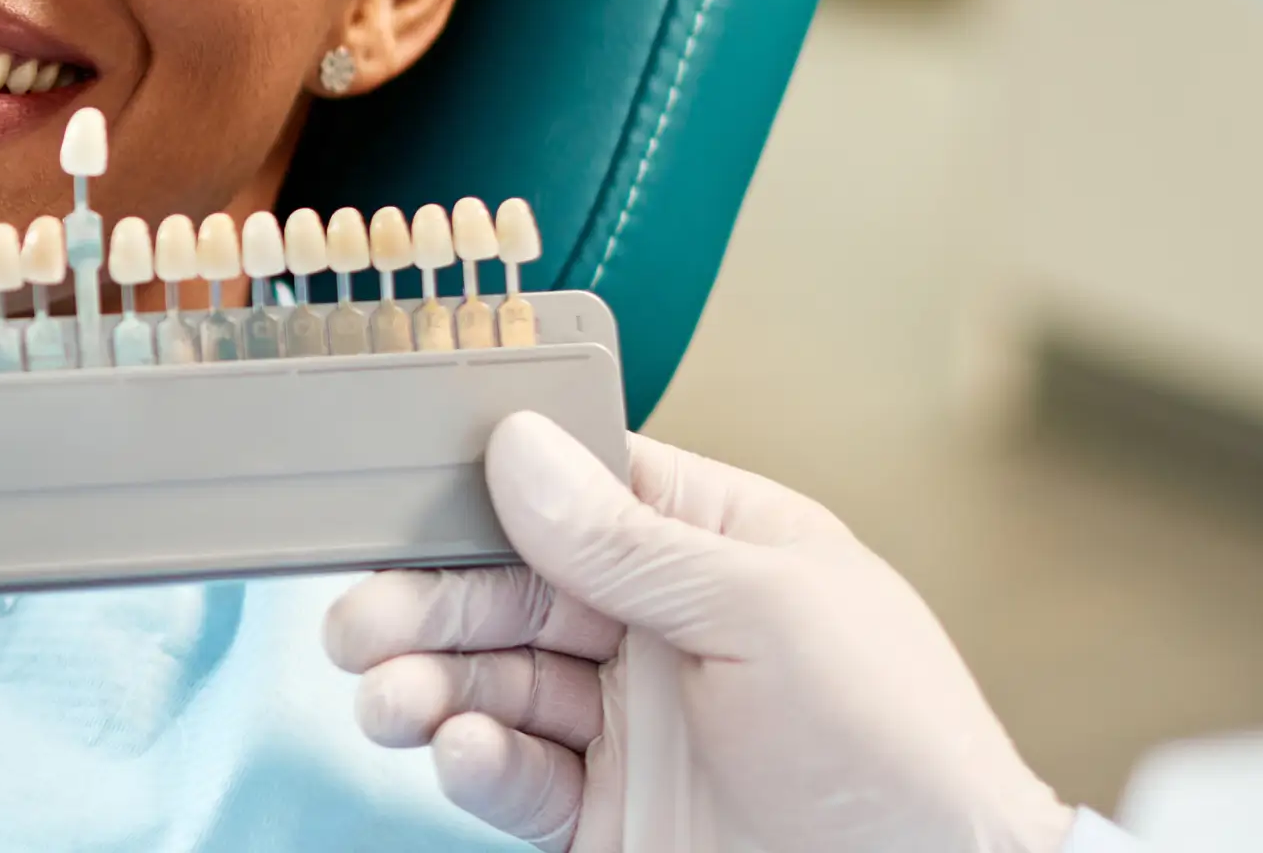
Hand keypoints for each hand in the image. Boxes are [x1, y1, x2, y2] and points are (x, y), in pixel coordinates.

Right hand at [323, 413, 1075, 852]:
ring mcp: (632, 729)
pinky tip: (460, 750)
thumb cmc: (902, 750)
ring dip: (428, 683)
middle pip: (509, 590)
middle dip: (427, 601)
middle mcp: (662, 631)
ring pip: (492, 683)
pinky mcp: (609, 817)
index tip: (399, 494)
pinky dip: (471, 762)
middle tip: (360, 622)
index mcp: (715, 549)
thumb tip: (519, 448)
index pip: (573, 488)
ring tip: (391, 696)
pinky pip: (513, 776)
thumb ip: (632, 538)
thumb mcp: (771, 612)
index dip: (482, 489)